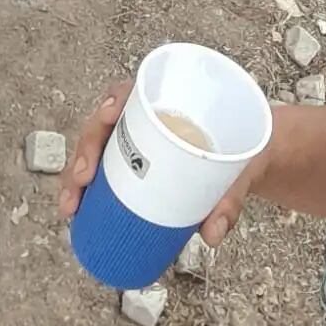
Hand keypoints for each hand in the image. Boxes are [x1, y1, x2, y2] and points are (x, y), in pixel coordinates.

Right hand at [57, 81, 268, 247]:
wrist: (254, 154)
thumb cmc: (248, 146)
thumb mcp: (246, 164)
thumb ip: (232, 196)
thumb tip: (212, 235)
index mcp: (173, 99)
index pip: (133, 91)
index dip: (112, 101)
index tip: (107, 117)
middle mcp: (149, 117)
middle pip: (105, 125)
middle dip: (85, 150)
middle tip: (82, 183)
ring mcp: (141, 142)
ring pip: (98, 151)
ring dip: (76, 176)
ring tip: (71, 207)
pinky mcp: (139, 166)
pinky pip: (106, 173)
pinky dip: (88, 191)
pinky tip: (76, 212)